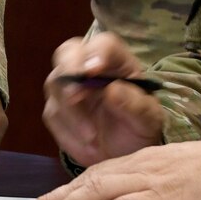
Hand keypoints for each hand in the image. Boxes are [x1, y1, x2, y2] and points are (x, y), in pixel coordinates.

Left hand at [15, 137, 200, 199]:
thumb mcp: (184, 177)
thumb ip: (158, 188)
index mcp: (146, 160)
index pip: (96, 174)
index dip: (66, 189)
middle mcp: (142, 166)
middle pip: (86, 181)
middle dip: (52, 199)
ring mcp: (152, 180)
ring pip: (95, 192)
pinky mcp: (165, 199)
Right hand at [42, 33, 165, 165]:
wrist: (123, 154)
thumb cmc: (139, 128)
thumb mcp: (148, 120)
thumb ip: (135, 105)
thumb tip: (112, 90)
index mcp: (117, 62)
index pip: (104, 45)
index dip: (96, 53)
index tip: (93, 71)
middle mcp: (88, 67)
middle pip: (68, 51)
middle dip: (68, 70)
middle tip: (75, 96)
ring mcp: (68, 86)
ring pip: (55, 84)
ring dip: (71, 112)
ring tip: (92, 138)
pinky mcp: (56, 108)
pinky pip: (52, 114)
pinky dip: (68, 131)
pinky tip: (87, 145)